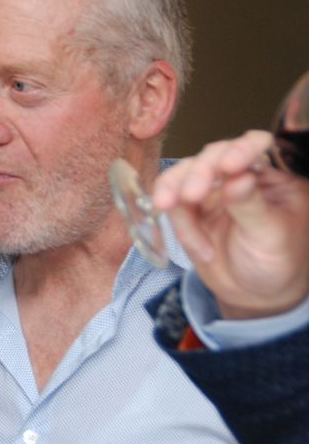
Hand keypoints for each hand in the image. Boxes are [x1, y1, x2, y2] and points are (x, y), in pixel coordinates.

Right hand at [152, 130, 308, 319]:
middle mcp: (239, 176)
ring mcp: (211, 190)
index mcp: (270, 178)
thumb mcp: (271, 236)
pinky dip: (174, 220)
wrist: (252, 296)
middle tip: (190, 195)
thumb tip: (237, 176)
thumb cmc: (276, 264)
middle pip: (213, 157)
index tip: (227, 166)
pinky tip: (195, 246)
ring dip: (174, 189)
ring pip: (184, 173)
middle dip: (198, 173)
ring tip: (169, 208)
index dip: (240, 148)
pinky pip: (170, 200)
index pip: (256, 147)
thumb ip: (251, 205)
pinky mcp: (188, 207)